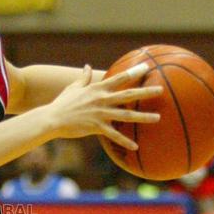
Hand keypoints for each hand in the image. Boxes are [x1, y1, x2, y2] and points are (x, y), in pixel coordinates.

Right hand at [46, 63, 161, 150]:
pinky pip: (114, 135)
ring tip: (157, 118)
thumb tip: (88, 66)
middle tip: (161, 90)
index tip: (148, 68)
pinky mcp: (96, 127)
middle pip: (129, 94)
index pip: (120, 78)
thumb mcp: (73, 87)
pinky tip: (136, 146)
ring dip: (143, 117)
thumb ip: (84, 77)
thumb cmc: (62, 103)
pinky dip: (125, 141)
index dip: (134, 72)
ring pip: (126, 114)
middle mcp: (102, 99)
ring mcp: (100, 113)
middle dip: (146, 92)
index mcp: (98, 89)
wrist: (52, 119)